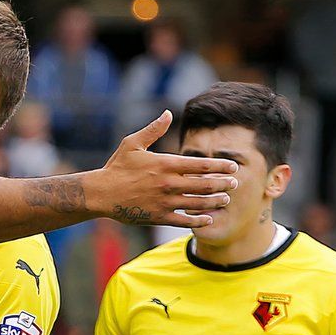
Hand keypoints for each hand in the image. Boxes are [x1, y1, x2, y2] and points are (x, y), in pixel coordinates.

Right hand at [85, 112, 236, 227]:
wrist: (101, 194)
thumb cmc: (116, 167)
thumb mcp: (132, 143)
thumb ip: (154, 129)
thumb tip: (168, 113)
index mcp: (166, 164)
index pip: (201, 164)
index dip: (220, 166)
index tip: (233, 166)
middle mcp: (169, 183)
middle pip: (205, 184)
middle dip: (224, 184)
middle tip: (234, 183)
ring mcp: (165, 202)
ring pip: (198, 203)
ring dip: (215, 201)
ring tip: (225, 199)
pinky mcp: (158, 217)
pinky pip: (184, 220)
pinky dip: (199, 220)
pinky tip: (208, 218)